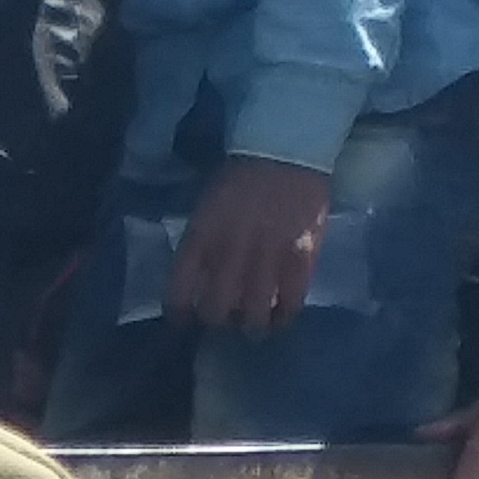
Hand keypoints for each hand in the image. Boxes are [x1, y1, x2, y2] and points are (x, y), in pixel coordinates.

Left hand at [162, 155, 334, 334]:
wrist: (285, 152)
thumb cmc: (240, 179)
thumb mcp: (206, 210)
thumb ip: (202, 246)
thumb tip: (199, 282)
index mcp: (200, 238)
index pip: (178, 292)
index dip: (179, 315)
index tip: (185, 320)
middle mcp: (229, 253)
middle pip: (215, 311)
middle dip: (217, 321)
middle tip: (225, 317)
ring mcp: (267, 258)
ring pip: (253, 316)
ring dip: (250, 325)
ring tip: (253, 322)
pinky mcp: (300, 259)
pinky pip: (290, 304)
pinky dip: (282, 318)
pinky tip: (279, 317)